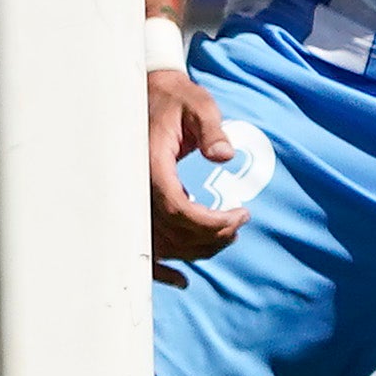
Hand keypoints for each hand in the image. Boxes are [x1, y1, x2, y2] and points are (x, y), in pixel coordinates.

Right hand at [147, 66, 246, 268]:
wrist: (152, 94)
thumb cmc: (177, 100)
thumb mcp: (199, 106)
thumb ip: (212, 129)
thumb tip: (224, 155)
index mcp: (151, 164)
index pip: (177, 207)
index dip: (210, 221)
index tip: (240, 215)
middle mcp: (137, 187)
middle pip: (172, 231)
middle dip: (210, 236)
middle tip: (239, 223)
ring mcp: (135, 199)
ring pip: (162, 243)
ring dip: (196, 250)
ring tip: (226, 236)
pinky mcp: (139, 205)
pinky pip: (145, 246)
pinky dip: (161, 269)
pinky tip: (181, 281)